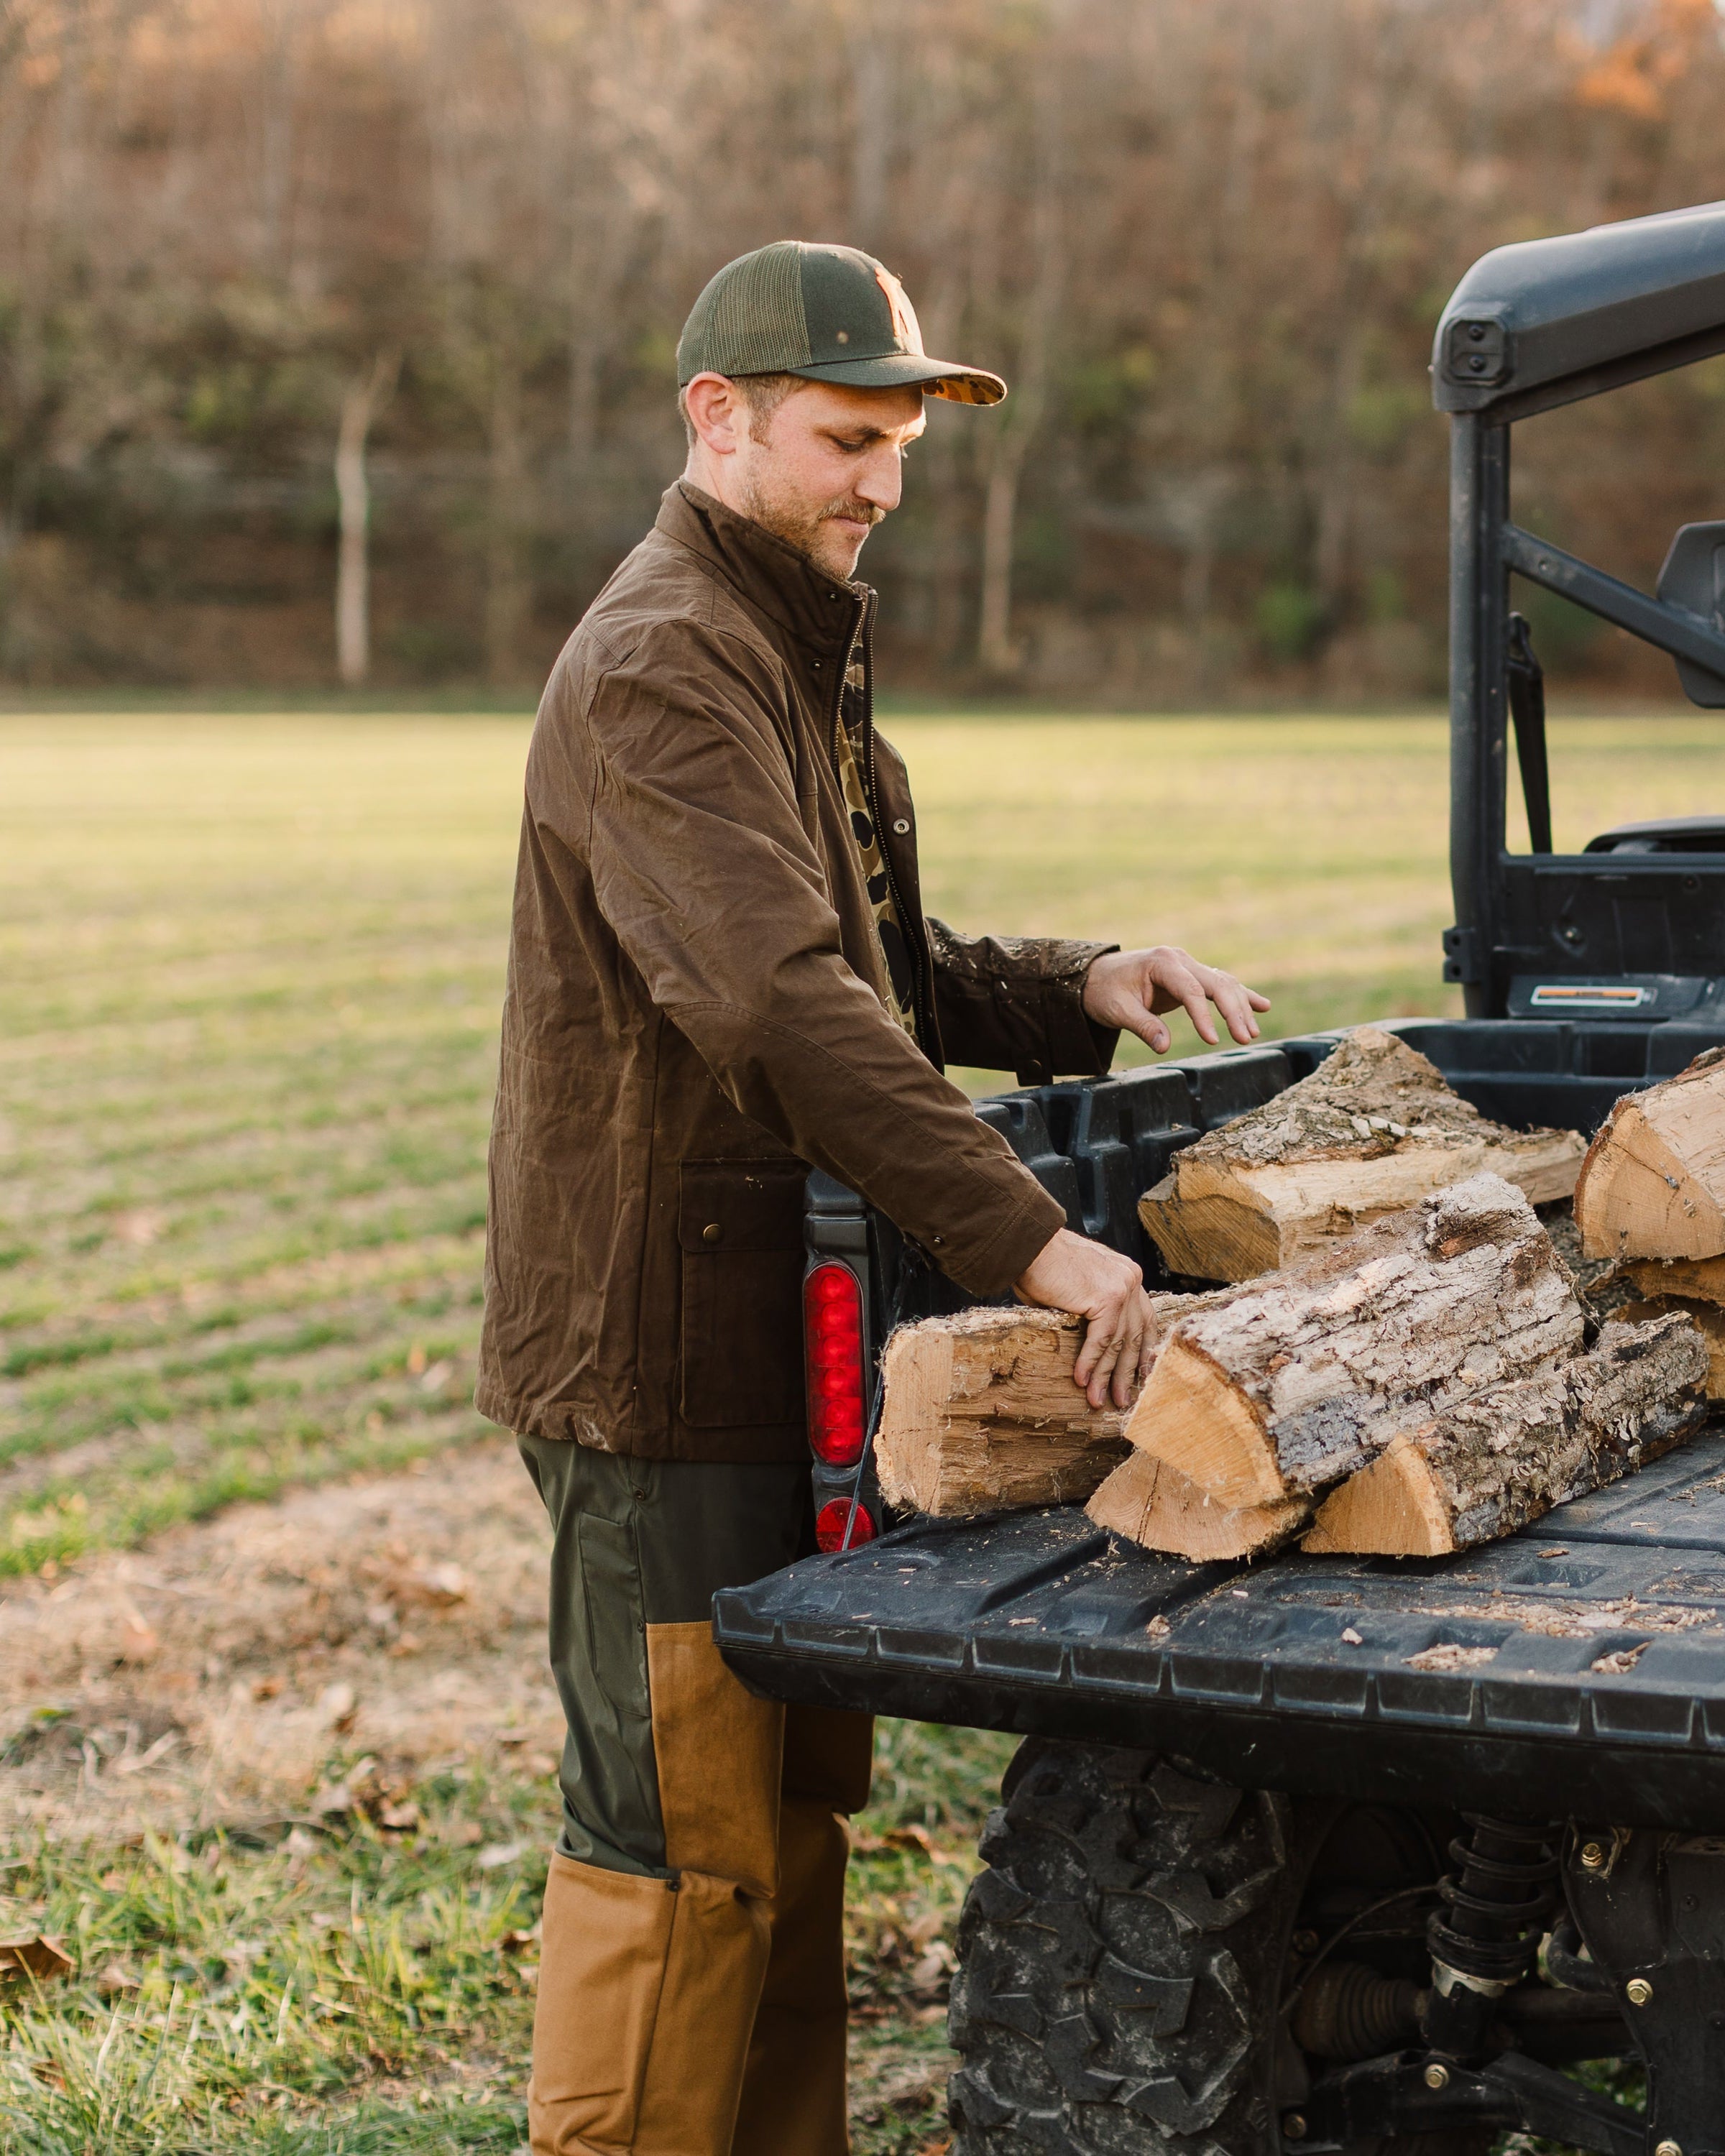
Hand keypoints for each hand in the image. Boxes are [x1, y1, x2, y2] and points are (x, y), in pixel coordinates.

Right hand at [1014, 1227, 1155, 1409]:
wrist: (1029, 1244)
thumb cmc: (1042, 1263)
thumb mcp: (1076, 1287)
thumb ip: (1089, 1309)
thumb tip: (1086, 1342)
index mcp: (1126, 1275)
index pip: (1143, 1320)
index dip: (1141, 1351)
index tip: (1139, 1376)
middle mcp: (1130, 1279)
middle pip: (1135, 1335)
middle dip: (1127, 1372)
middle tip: (1122, 1398)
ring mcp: (1122, 1288)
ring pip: (1119, 1343)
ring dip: (1107, 1375)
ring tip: (1098, 1399)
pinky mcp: (1107, 1298)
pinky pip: (1101, 1340)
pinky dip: (1090, 1362)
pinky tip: (1081, 1380)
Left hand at [1083, 944, 1270, 1055]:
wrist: (1095, 977)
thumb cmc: (1104, 992)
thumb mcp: (1118, 1011)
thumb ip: (1143, 1027)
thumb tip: (1164, 1047)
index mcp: (1162, 962)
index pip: (1190, 990)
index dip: (1204, 1016)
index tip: (1214, 1041)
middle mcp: (1180, 959)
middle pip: (1216, 983)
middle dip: (1233, 1011)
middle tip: (1245, 1039)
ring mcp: (1187, 964)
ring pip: (1223, 983)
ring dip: (1240, 1007)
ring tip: (1251, 1033)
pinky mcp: (1190, 975)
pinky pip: (1219, 983)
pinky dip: (1240, 995)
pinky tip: (1262, 1006)